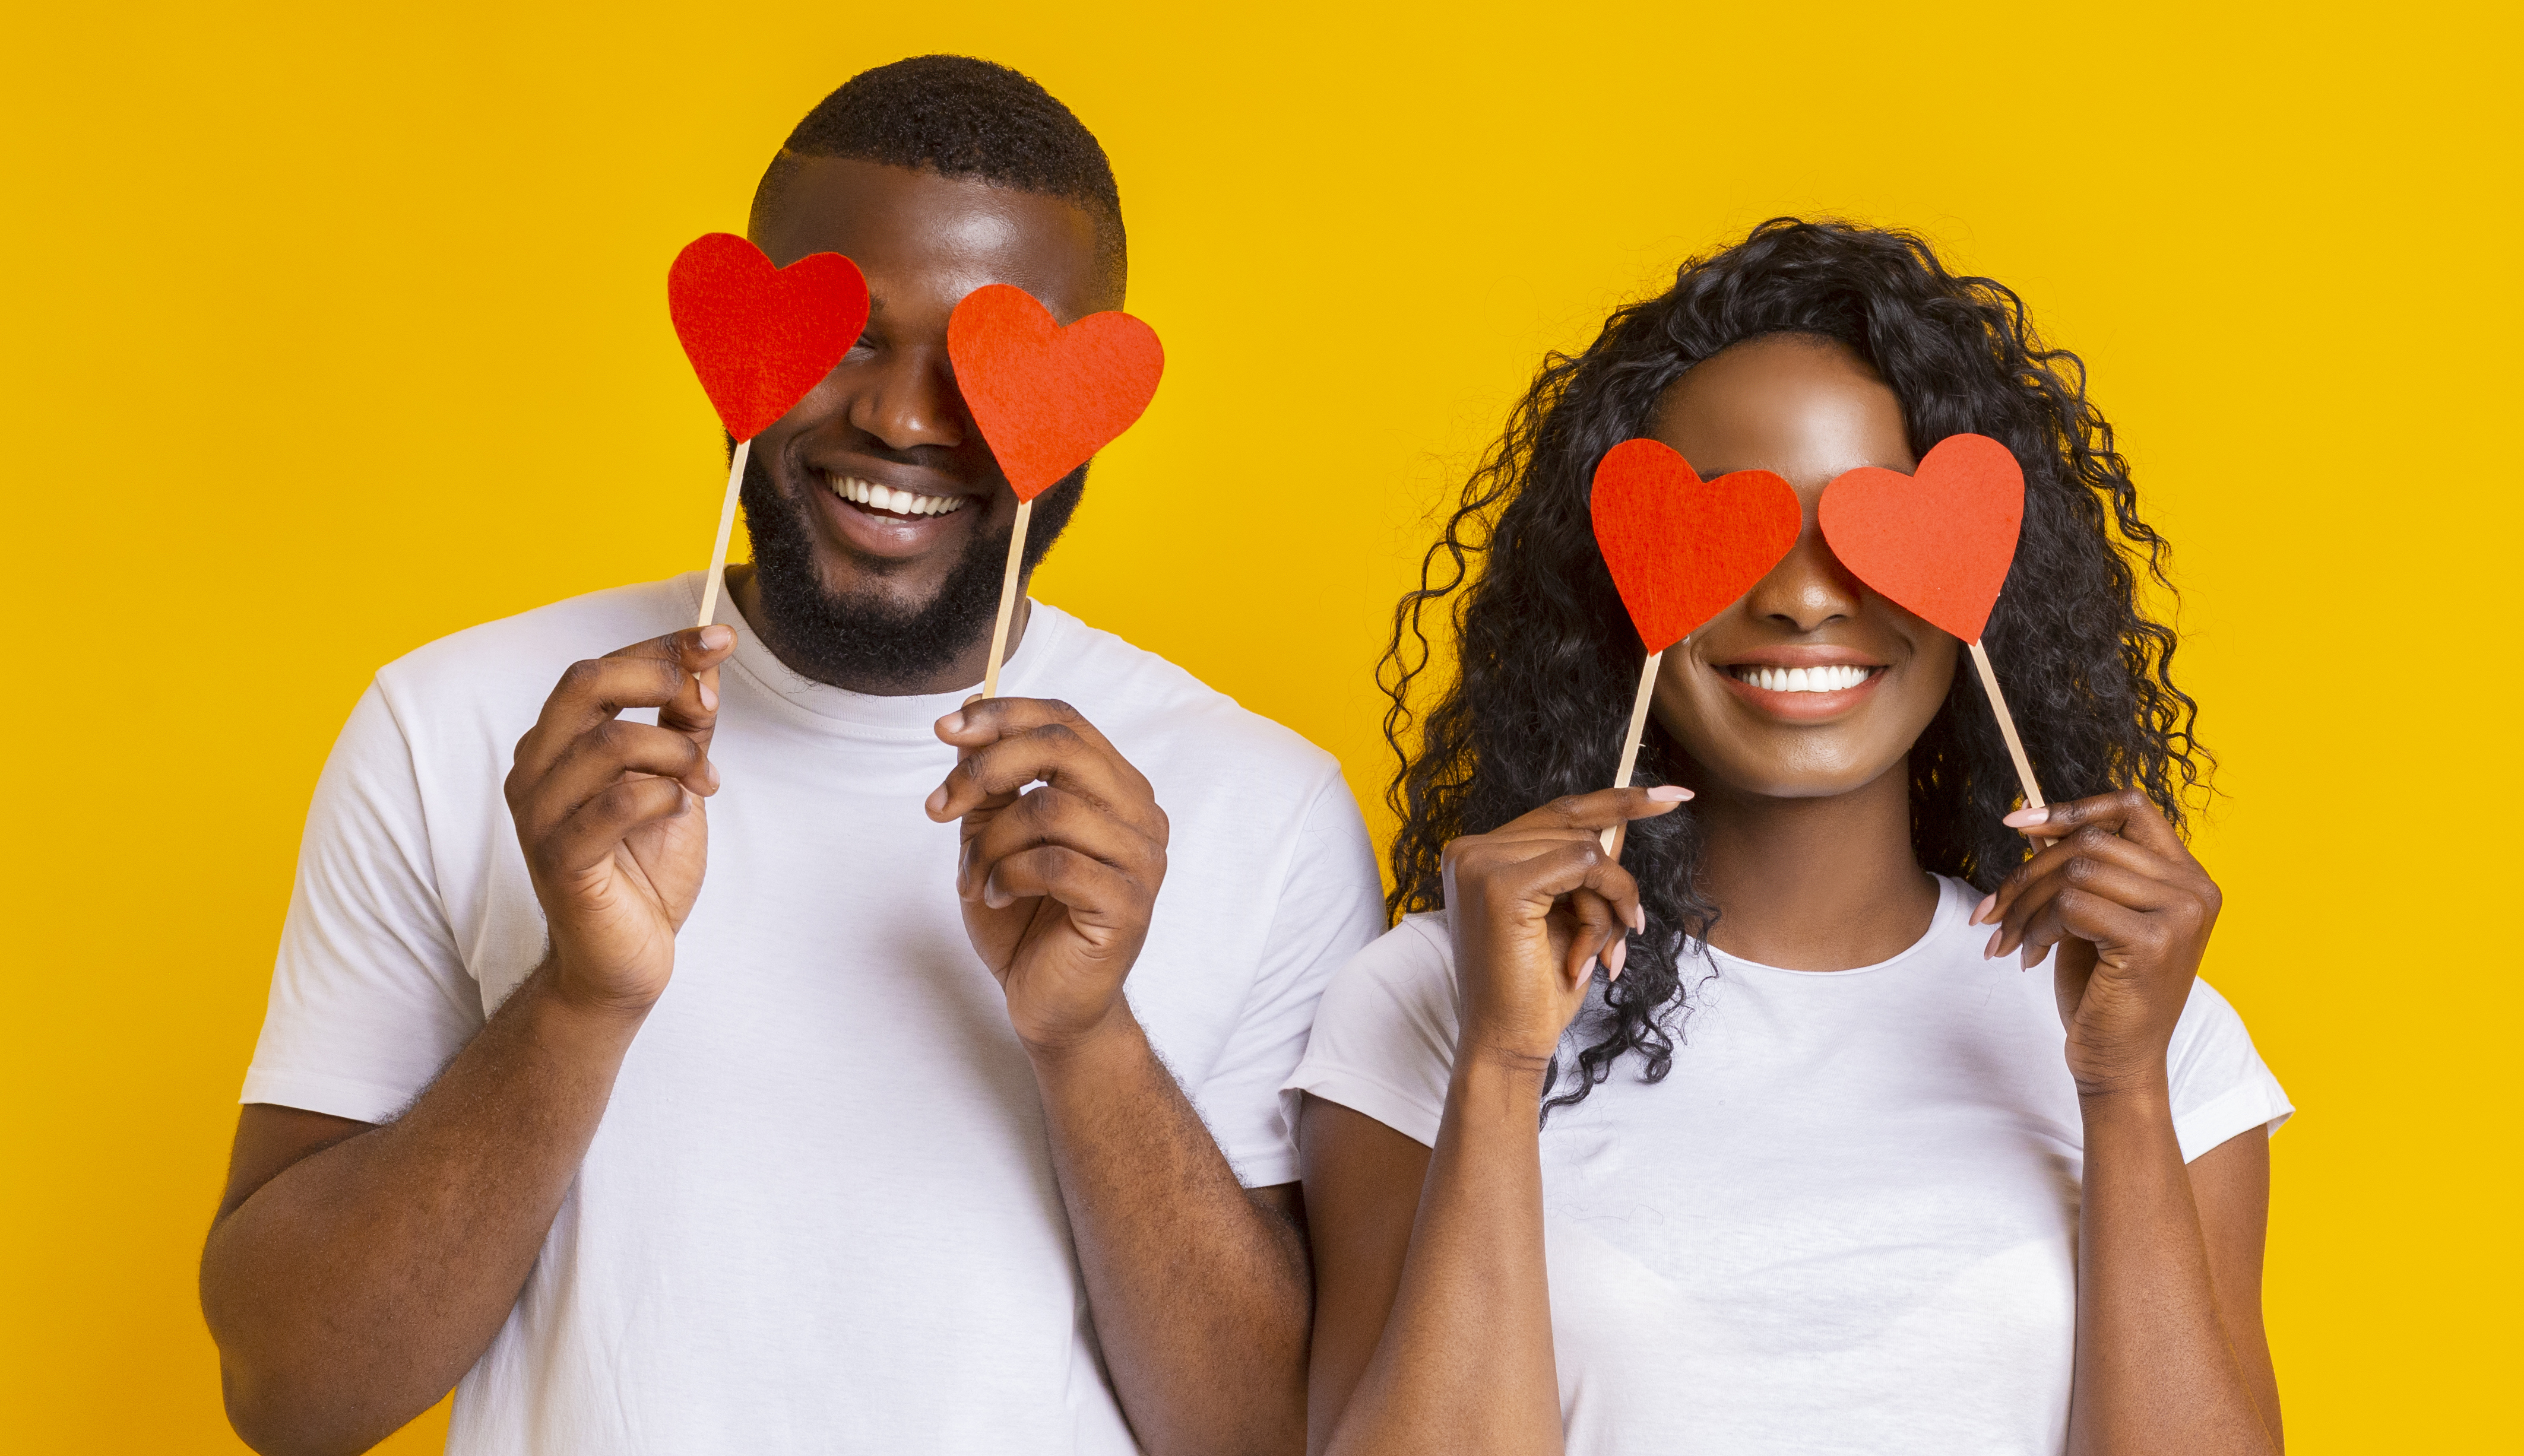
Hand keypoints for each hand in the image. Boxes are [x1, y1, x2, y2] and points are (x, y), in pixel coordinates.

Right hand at [504, 625, 732, 1015]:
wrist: (623, 960)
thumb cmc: (644, 869)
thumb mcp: (675, 782)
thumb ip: (682, 727)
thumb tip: (706, 667)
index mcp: (556, 745)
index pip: (599, 670)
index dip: (663, 646)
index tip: (721, 636)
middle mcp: (535, 771)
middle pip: (588, 685)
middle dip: (662, 680)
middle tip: (708, 706)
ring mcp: (541, 816)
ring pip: (611, 744)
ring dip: (676, 754)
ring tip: (703, 783)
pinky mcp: (560, 860)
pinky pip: (618, 803)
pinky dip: (665, 797)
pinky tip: (680, 811)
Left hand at [926, 697, 1168, 1056]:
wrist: (1050, 1005)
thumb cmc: (1026, 921)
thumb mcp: (994, 837)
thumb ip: (991, 782)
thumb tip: (970, 712)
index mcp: (1116, 789)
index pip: (1066, 722)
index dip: (1003, 714)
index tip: (945, 728)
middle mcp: (1140, 815)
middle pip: (1062, 749)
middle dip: (986, 768)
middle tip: (938, 808)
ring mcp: (1141, 860)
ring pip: (1051, 808)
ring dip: (990, 843)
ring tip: (972, 878)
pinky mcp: (1129, 904)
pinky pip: (1055, 864)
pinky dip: (1009, 876)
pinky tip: (998, 897)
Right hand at [1439, 787, 1688, 1071]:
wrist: (1508, 1043)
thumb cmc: (1538, 987)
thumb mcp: (1568, 914)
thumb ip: (1584, 867)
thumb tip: (1626, 821)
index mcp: (1478, 855)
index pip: (1558, 813)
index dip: (1618, 799)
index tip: (1676, 795)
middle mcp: (1470, 851)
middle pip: (1577, 830)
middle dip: (1614, 884)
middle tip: (1628, 932)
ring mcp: (1481, 863)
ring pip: (1586, 849)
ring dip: (1608, 906)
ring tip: (1599, 956)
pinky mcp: (1501, 884)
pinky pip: (1585, 864)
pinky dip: (1605, 906)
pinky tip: (1588, 955)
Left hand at [1973, 787, 2223, 1097]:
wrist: (2118, 1062)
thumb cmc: (2102, 993)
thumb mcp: (2085, 918)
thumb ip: (2072, 869)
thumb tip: (2029, 819)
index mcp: (2187, 877)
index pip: (2131, 808)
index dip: (2070, 808)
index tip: (2014, 823)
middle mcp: (2194, 889)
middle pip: (2089, 841)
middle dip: (2026, 874)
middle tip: (1991, 911)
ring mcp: (2180, 914)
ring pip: (2075, 871)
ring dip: (2024, 904)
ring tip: (2007, 938)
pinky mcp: (2153, 941)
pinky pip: (2071, 905)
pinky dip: (2037, 927)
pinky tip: (2028, 956)